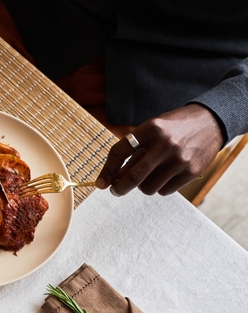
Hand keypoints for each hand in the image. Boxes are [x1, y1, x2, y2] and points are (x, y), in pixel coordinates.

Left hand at [96, 104, 223, 195]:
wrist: (211, 121)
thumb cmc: (173, 128)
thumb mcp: (152, 130)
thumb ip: (134, 150)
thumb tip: (113, 178)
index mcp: (150, 129)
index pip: (119, 152)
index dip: (107, 170)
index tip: (101, 183)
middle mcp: (165, 144)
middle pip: (133, 176)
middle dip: (119, 188)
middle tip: (115, 190)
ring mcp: (180, 159)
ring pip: (148, 187)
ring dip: (143, 186)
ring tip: (149, 175)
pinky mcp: (192, 171)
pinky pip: (164, 191)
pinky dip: (159, 187)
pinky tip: (164, 176)